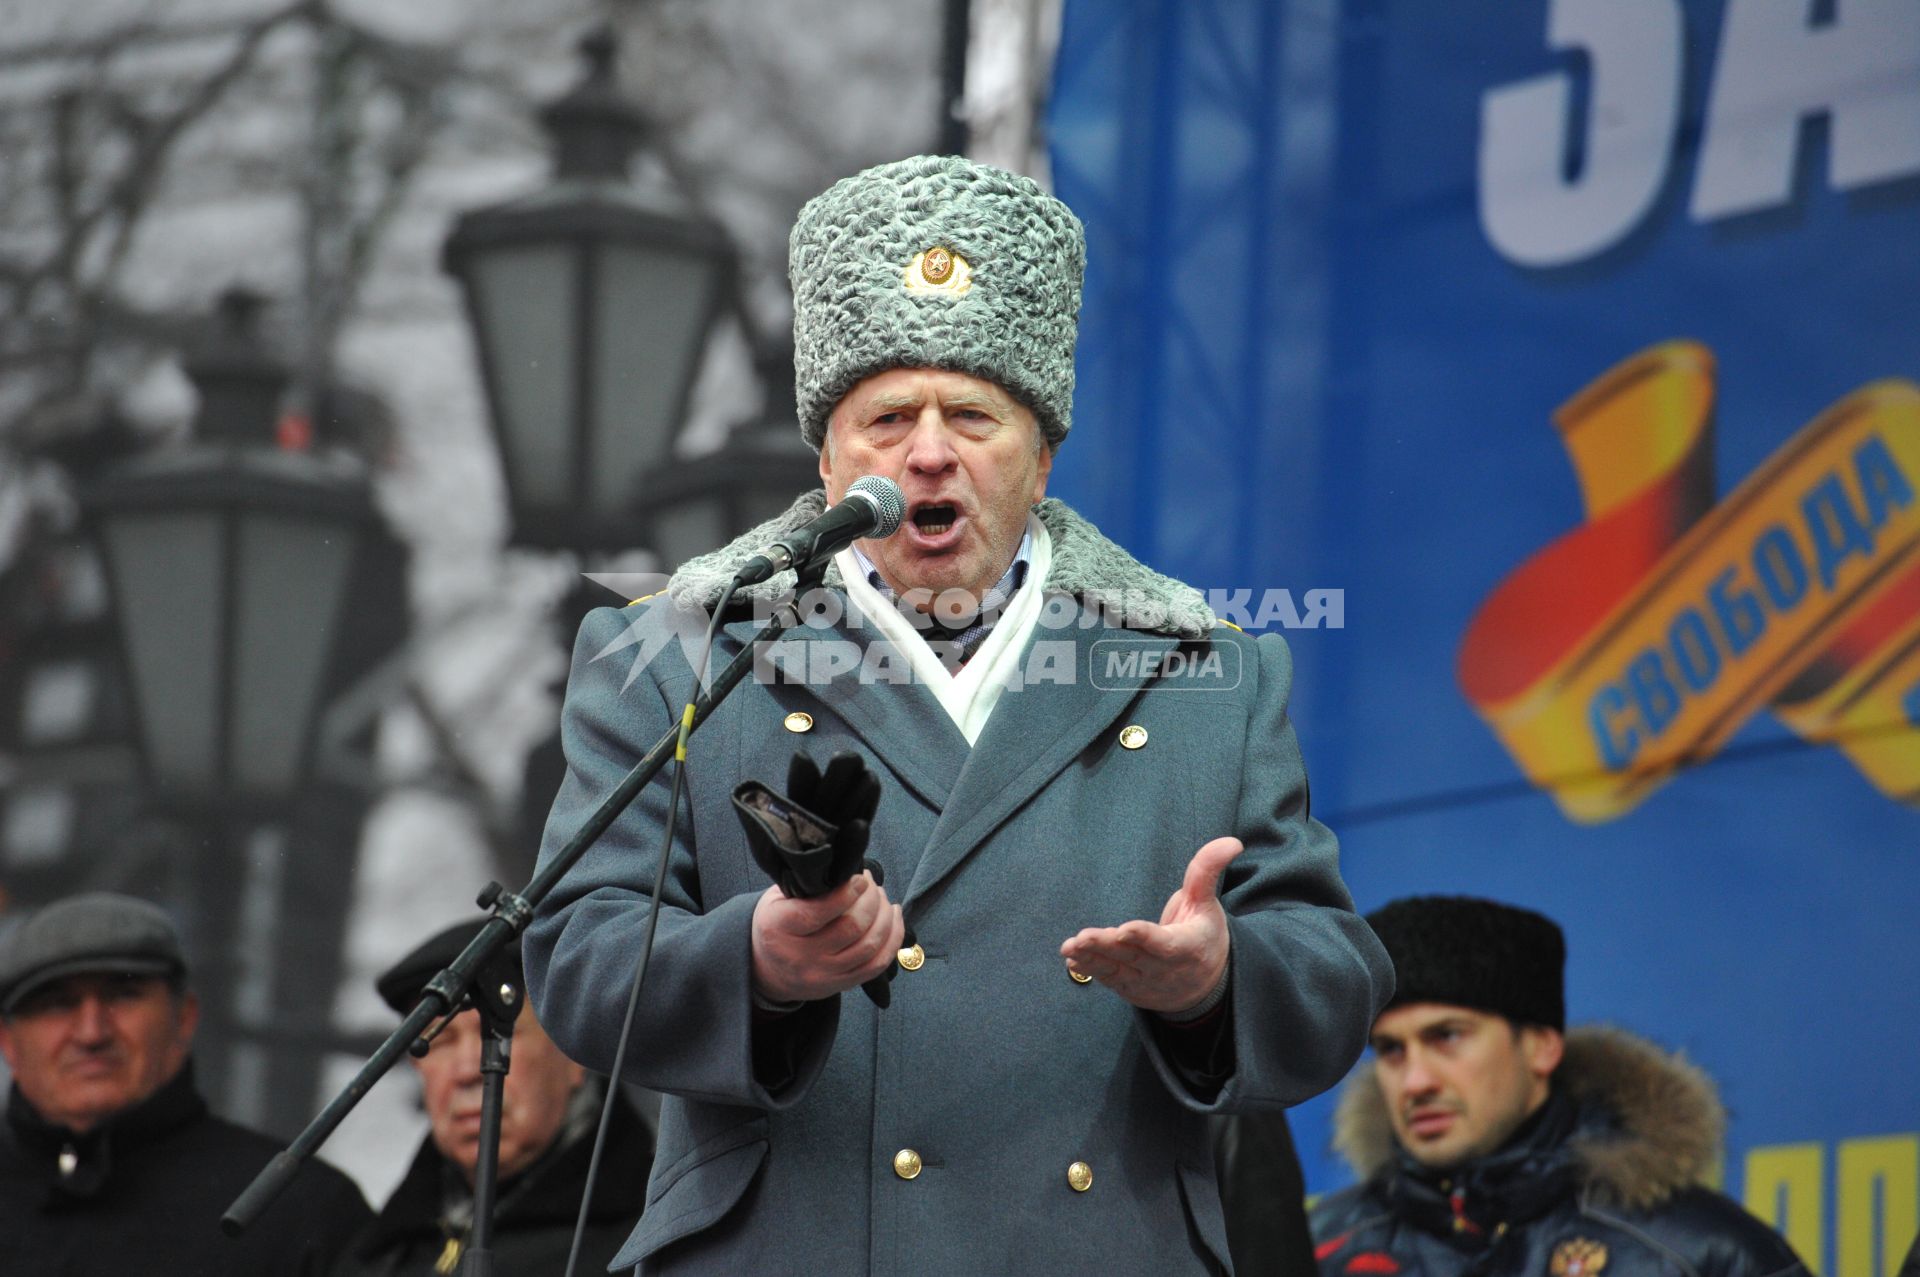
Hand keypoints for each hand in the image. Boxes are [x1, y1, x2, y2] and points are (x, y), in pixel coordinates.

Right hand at [752, 870, 904, 1003]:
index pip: (817, 913)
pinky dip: (892, 939)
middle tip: (872, 884)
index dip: (846, 894)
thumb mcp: (776, 900)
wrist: (767, 971)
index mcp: (779, 927)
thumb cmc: (777, 924)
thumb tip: (845, 868)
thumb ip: (804, 886)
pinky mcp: (839, 985)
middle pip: (851, 927)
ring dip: (885, 917)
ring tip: (882, 898)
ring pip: (868, 946)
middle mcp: (800, 956)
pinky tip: (894, 918)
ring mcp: (822, 974)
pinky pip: (876, 965)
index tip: (861, 878)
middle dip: (871, 900)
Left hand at [1059, 837, 1242, 1013]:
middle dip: (1106, 947)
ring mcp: (1146, 982)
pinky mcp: (1131, 988)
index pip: (1164, 944)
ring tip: (1070, 947)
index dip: (1144, 937)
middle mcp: (1164, 969)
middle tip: (1082, 937)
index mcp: (1187, 947)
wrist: (1205, 985)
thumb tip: (1231, 842)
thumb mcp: (1207, 904)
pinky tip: (1072, 959)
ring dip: (1092, 959)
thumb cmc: (1204, 936)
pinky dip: (1090, 970)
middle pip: (1133, 957)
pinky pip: (1109, 979)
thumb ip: (1207, 872)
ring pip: (1116, 970)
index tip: (1124, 929)